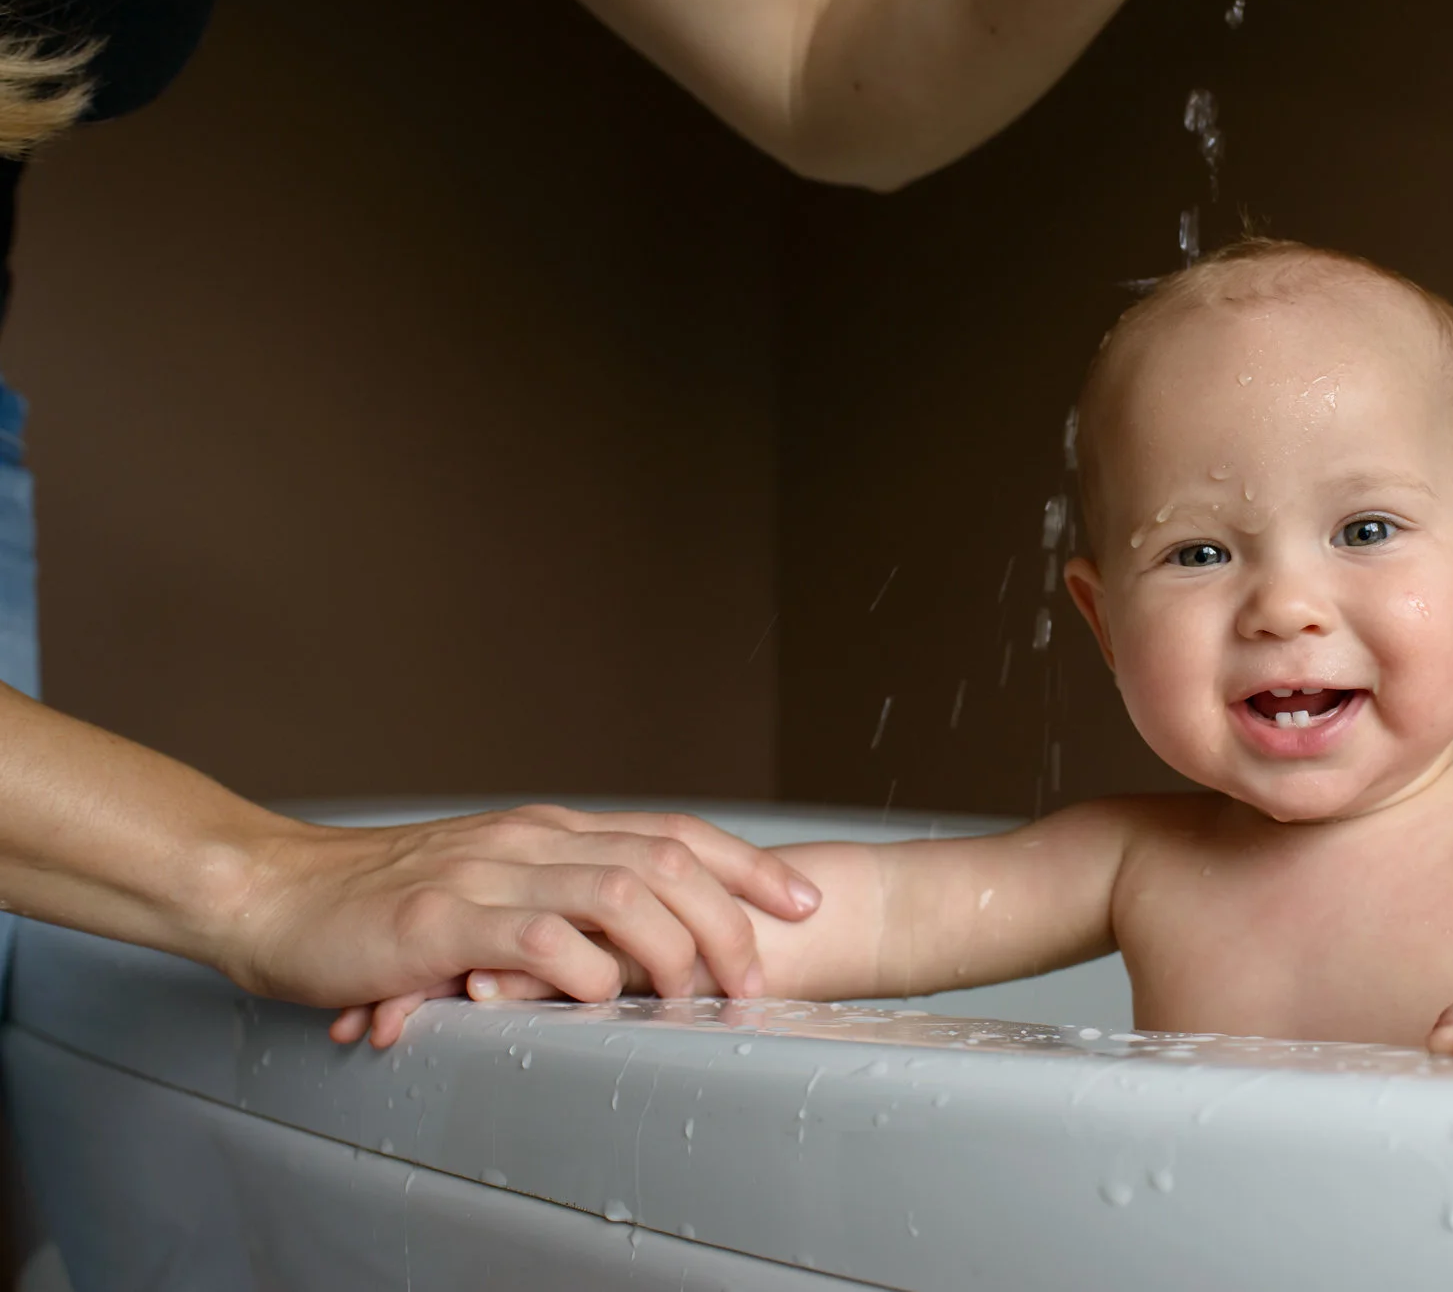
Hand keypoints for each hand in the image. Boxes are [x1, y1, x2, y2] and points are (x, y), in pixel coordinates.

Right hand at [217, 805, 818, 1042]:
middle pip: (668, 858)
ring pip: (621, 890)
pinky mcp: (444, 917)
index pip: (673, 832)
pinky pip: (541, 936)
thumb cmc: (379, 905)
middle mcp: (534, 838)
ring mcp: (491, 871)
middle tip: (762, 977)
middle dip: (733, 916)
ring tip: (698, 999)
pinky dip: (585, 969)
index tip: (803, 904)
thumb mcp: (487, 886)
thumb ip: (554, 901)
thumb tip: (632, 943)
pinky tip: (602, 1000)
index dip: (747, 866)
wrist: (272, 895)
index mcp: (550, 830)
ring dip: (674, 949)